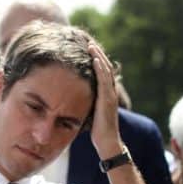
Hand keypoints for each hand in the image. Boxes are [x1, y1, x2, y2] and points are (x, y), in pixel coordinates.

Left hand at [88, 43, 123, 158]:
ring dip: (98, 56)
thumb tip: (72, 98)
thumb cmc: (97, 129)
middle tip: (89, 42)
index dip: (96, 59)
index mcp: (106, 93)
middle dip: (97, 54)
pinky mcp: (108, 99)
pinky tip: (95, 59)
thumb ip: (85, 102)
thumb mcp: (89, 111)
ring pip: (105, 70)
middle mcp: (110, 91)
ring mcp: (110, 94)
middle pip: (104, 67)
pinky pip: (104, 80)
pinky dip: (100, 68)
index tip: (88, 49)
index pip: (102, 72)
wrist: (107, 141)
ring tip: (91, 45)